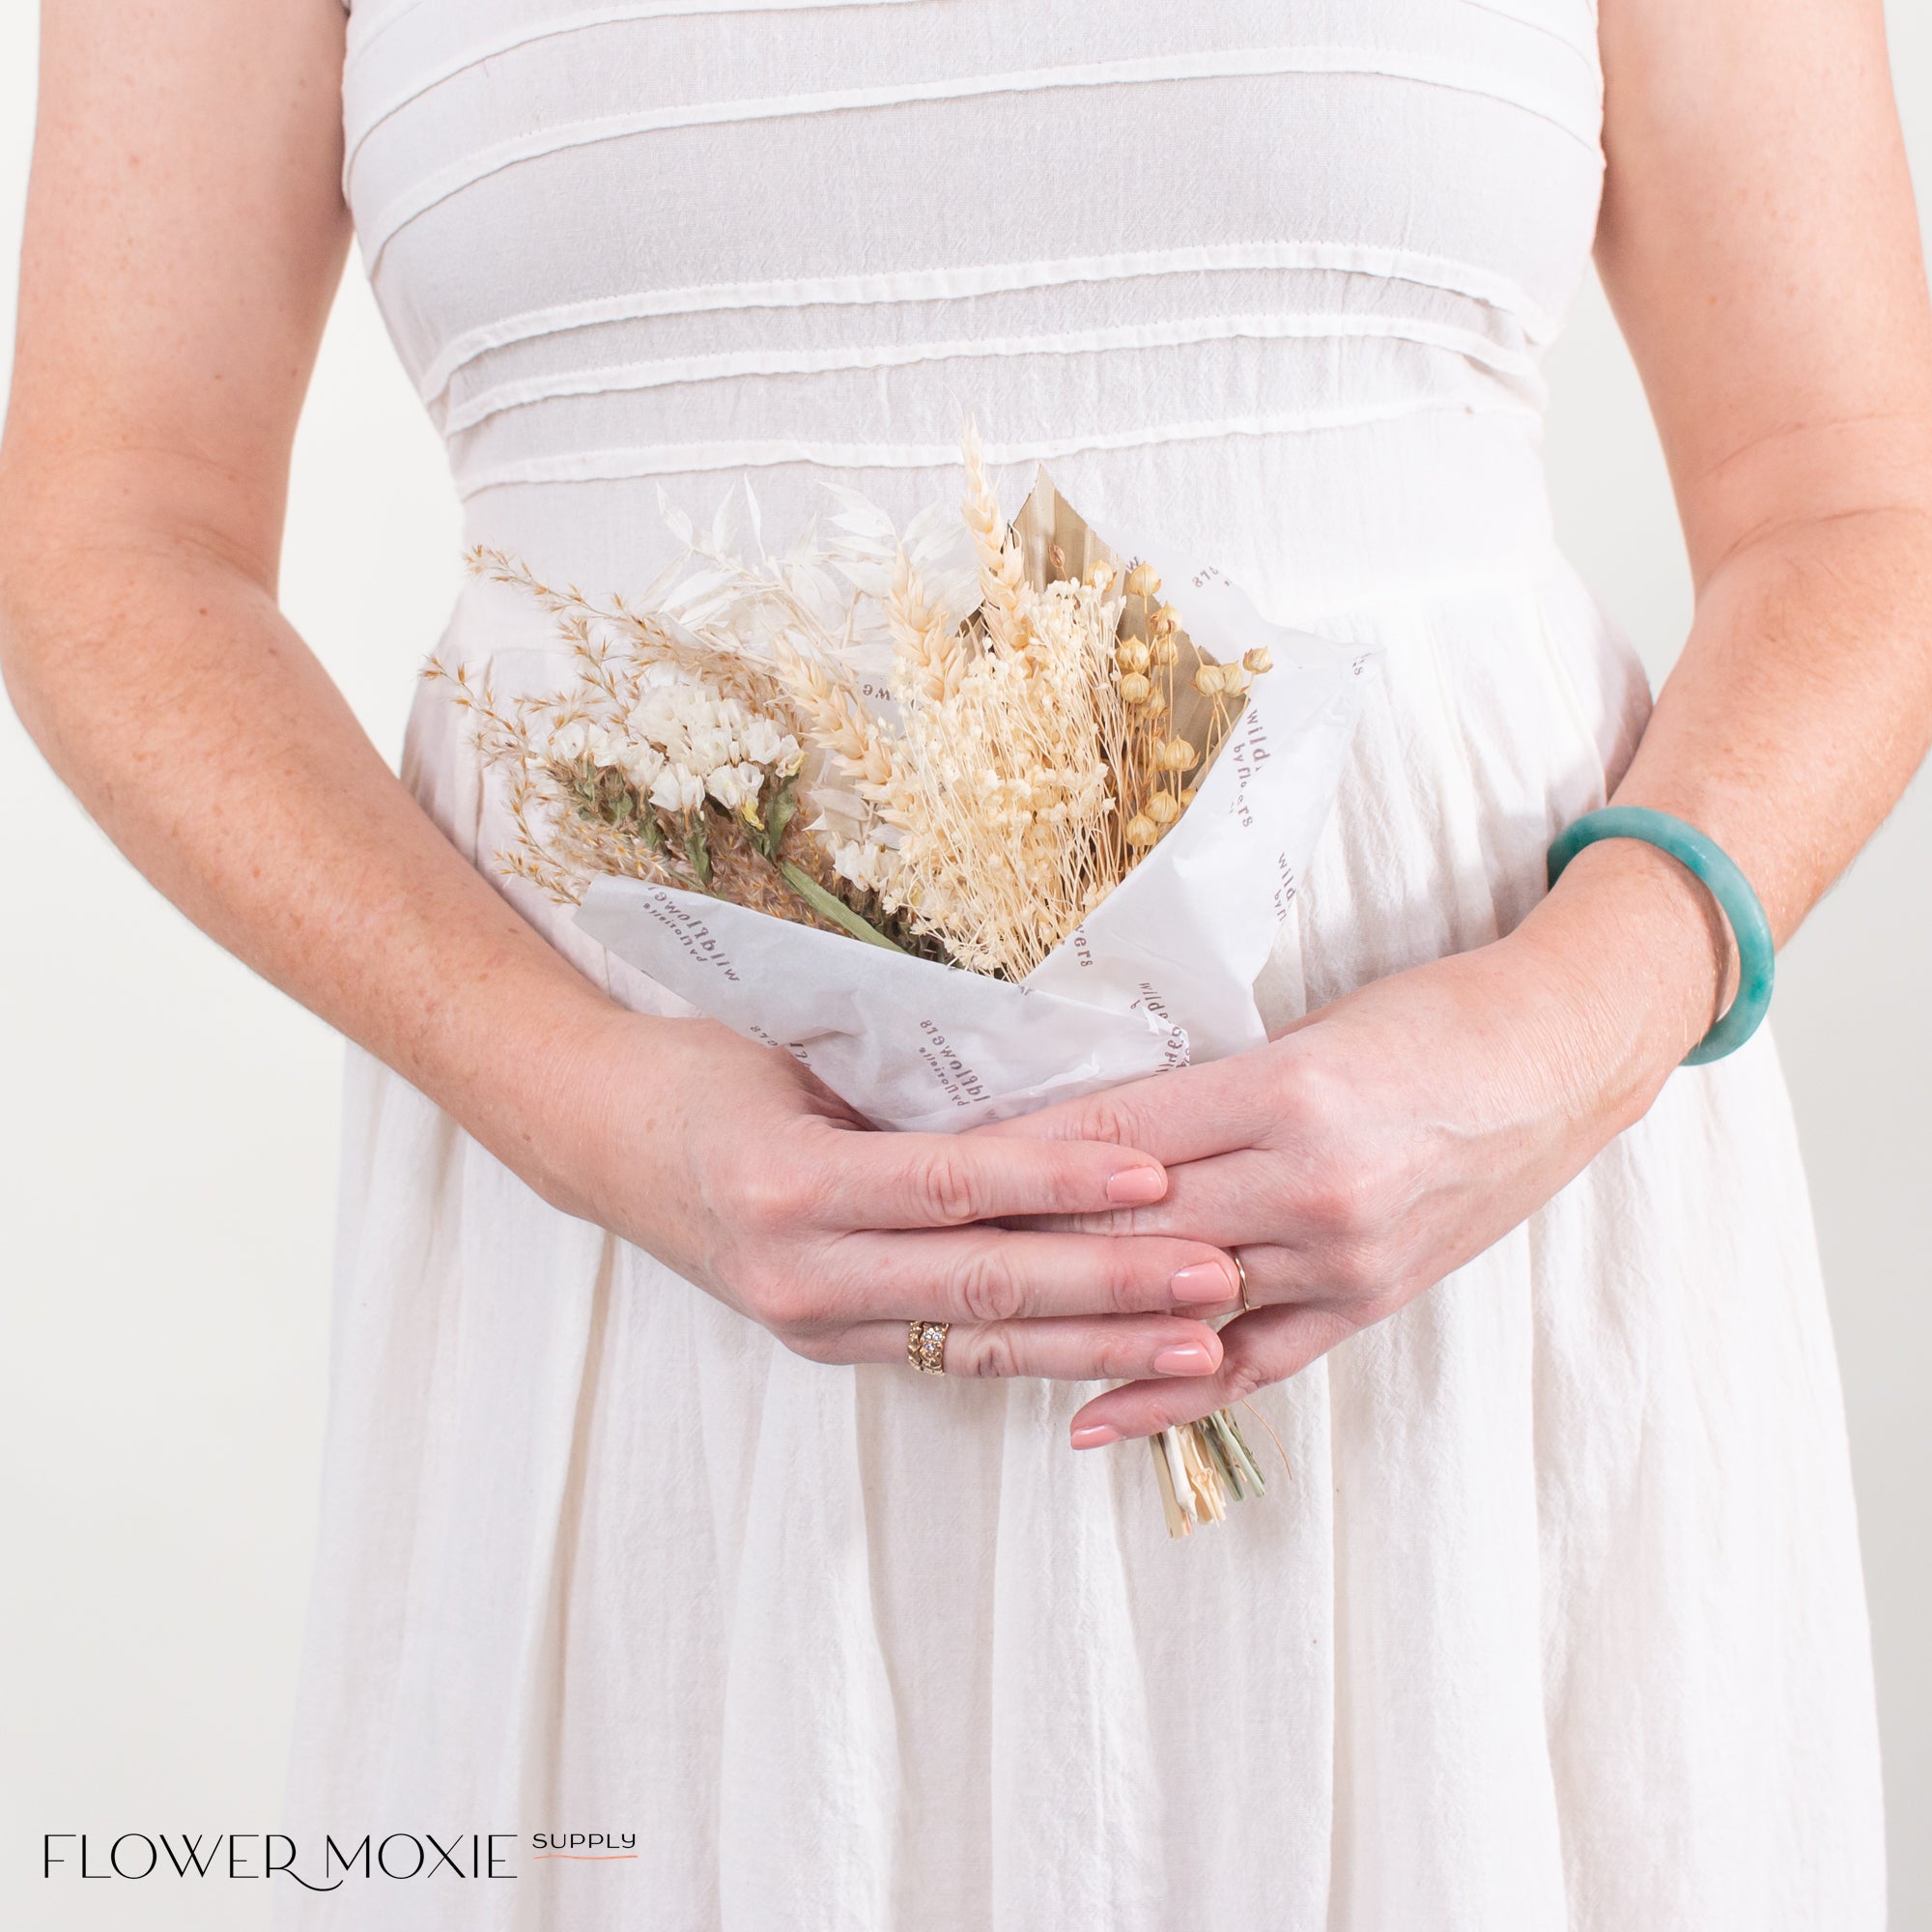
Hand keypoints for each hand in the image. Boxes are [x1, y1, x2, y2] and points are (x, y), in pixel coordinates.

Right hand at [535, 1010, 1244, 1382]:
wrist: (598, 1139)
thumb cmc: (703, 1073)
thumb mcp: (797, 1058)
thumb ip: (908, 1095)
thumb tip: (1051, 1089)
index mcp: (787, 1187)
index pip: (951, 1190)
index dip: (1056, 1186)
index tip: (1154, 1174)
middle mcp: (799, 1273)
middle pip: (982, 1286)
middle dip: (1109, 1285)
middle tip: (1218, 1274)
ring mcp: (814, 1323)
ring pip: (981, 1344)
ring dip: (1098, 1344)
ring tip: (1199, 1341)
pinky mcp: (829, 1345)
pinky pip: (952, 1356)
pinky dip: (1040, 1356)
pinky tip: (1120, 1354)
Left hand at [982, 841, 1727, 1442]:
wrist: (1563, 1057)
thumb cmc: (1431, 1019)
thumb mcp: (1307, 1029)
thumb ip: (1203, 1086)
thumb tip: (1084, 1127)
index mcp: (1284, 1092)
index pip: (1114, 1138)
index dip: (1014, 1158)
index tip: (931, 1167)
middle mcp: (1309, 1182)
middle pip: (1130, 1225)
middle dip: (1019, 1241)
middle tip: (916, 1254)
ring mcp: (1342, 1257)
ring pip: (1177, 1300)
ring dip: (1073, 1316)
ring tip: (967, 1331)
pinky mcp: (1368, 1302)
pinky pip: (1254, 1363)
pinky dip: (1169, 1394)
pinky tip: (1089, 1417)